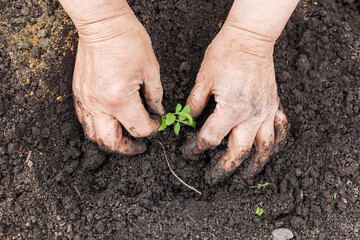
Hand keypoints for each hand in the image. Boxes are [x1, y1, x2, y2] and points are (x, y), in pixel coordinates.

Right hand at [72, 8, 163, 154]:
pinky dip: (98, 128)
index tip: (158, 124)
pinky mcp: (78, 94)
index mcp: (119, 99)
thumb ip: (155, 97)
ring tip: (125, 137)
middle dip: (129, 149)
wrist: (102, 24)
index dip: (153, 130)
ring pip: (94, 135)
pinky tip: (111, 123)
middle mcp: (99, 104)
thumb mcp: (151, 70)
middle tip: (140, 146)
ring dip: (111, 141)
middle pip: (111, 143)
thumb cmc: (128, 41)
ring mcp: (85, 100)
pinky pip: (85, 121)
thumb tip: (157, 114)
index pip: (138, 129)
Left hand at [186, 24, 287, 184]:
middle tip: (213, 179)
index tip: (188, 152)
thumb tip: (184, 120)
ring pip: (264, 147)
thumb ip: (194, 104)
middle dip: (224, 168)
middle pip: (238, 150)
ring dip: (255, 164)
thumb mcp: (202, 80)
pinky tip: (268, 150)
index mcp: (231, 109)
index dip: (195, 148)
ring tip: (246, 177)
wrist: (249, 39)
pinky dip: (276, 142)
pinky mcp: (274, 105)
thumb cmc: (225, 55)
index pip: (210, 137)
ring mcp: (266, 111)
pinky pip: (280, 129)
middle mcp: (252, 115)